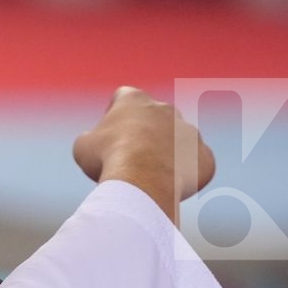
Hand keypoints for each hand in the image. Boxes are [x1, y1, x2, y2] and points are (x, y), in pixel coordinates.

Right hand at [72, 86, 215, 222]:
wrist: (142, 178)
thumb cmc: (108, 158)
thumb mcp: (84, 145)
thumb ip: (92, 138)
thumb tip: (95, 145)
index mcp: (135, 100)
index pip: (124, 97)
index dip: (115, 114)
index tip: (109, 134)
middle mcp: (166, 110)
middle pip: (156, 119)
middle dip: (146, 136)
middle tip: (131, 160)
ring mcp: (190, 132)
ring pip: (179, 143)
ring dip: (167, 156)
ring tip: (150, 180)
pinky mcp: (204, 157)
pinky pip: (197, 166)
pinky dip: (186, 177)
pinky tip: (169, 189)